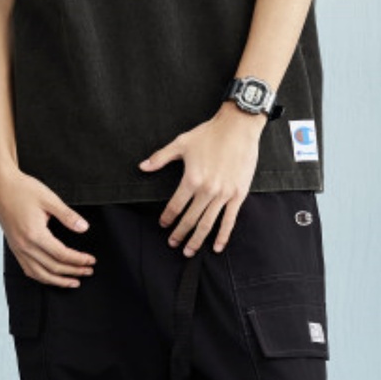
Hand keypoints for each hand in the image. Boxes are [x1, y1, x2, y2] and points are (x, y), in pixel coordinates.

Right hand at [0, 163, 95, 286]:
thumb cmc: (22, 189)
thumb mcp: (49, 199)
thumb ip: (67, 216)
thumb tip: (84, 228)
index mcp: (34, 234)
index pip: (62, 255)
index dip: (78, 260)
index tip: (91, 260)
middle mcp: (24, 245)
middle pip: (53, 267)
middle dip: (73, 272)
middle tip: (88, 271)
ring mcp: (17, 248)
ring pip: (39, 274)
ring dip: (58, 280)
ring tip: (73, 282)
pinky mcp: (14, 247)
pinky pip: (28, 269)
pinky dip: (42, 277)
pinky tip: (51, 277)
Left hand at [137, 104, 266, 254]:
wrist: (238, 127)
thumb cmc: (209, 134)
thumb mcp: (181, 143)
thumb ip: (160, 158)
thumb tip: (142, 166)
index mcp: (191, 179)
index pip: (175, 206)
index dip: (167, 218)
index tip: (163, 225)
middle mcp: (207, 191)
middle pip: (189, 220)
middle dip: (179, 234)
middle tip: (172, 244)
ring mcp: (223, 195)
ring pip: (207, 224)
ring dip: (196, 240)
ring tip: (188, 251)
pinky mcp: (238, 195)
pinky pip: (229, 221)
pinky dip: (222, 236)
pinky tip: (217, 247)